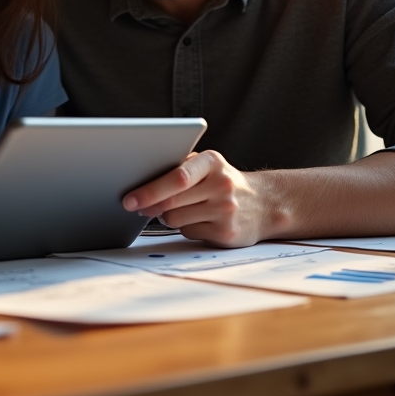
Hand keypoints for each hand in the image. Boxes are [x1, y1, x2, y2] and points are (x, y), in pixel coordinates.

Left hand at [122, 150, 269, 246]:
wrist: (265, 204)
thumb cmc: (223, 182)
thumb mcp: (207, 165)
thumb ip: (179, 167)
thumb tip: (140, 181)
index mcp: (212, 162)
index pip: (178, 177)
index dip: (150, 189)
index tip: (129, 198)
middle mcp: (222, 185)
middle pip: (172, 201)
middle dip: (148, 205)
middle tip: (134, 206)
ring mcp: (226, 211)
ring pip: (176, 219)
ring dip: (166, 216)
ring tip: (173, 208)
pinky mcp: (227, 234)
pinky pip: (188, 232)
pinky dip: (184, 227)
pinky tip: (195, 219)